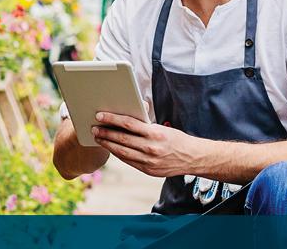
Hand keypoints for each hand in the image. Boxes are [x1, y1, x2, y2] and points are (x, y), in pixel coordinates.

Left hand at [91, 112, 206, 177]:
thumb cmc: (176, 139)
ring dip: (108, 144)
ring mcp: (149, 161)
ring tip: (98, 137)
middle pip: (122, 138)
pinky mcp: (148, 170)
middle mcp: (151, 148)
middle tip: (94, 127)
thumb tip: (126, 117)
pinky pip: (128, 161)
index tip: (100, 115)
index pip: (128, 124)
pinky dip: (118, 154)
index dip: (112, 119)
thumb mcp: (163, 128)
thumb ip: (145, 125)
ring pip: (122, 151)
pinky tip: (111, 148)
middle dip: (105, 132)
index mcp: (155, 133)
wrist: (192, 158)